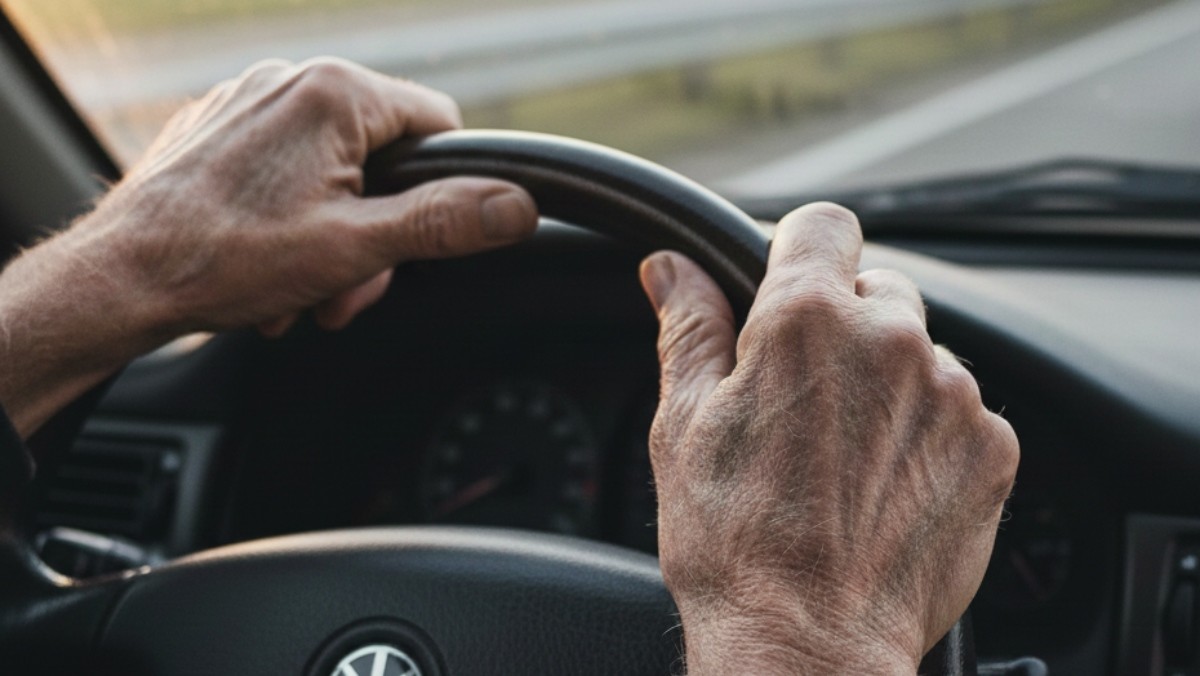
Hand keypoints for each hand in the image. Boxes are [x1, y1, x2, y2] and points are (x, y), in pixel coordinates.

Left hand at [0, 59, 536, 435]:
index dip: (443, 191)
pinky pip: (283, 167)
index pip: (439, 126)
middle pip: (382, 157)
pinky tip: (267, 261)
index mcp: (336, 94)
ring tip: (299, 285)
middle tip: (345, 286)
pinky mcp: (218, 127)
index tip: (415, 239)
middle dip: (375, 233)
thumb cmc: (226, 258)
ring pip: (332, 169)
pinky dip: (290, 217)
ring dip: (332, 237)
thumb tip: (518, 206)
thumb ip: (445, 222)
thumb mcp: (357, 248)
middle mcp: (291, 80)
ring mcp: (248, 101)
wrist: (119, 277)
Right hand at [639, 203, 1017, 672]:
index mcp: (806, 320)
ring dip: (888, 382)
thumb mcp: (683, 424)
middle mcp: (892, 340)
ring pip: (921, 352)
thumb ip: (688, 327)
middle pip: (877, 289)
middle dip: (843, 326)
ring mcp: (952, 394)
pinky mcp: (992, 448)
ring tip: (843, 457)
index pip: (822, 225)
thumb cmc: (734, 543)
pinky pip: (961, 410)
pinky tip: (884, 485)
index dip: (799, 252)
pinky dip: (928, 433)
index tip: (787, 286)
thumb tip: (670, 268)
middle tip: (804, 399)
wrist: (808, 644)